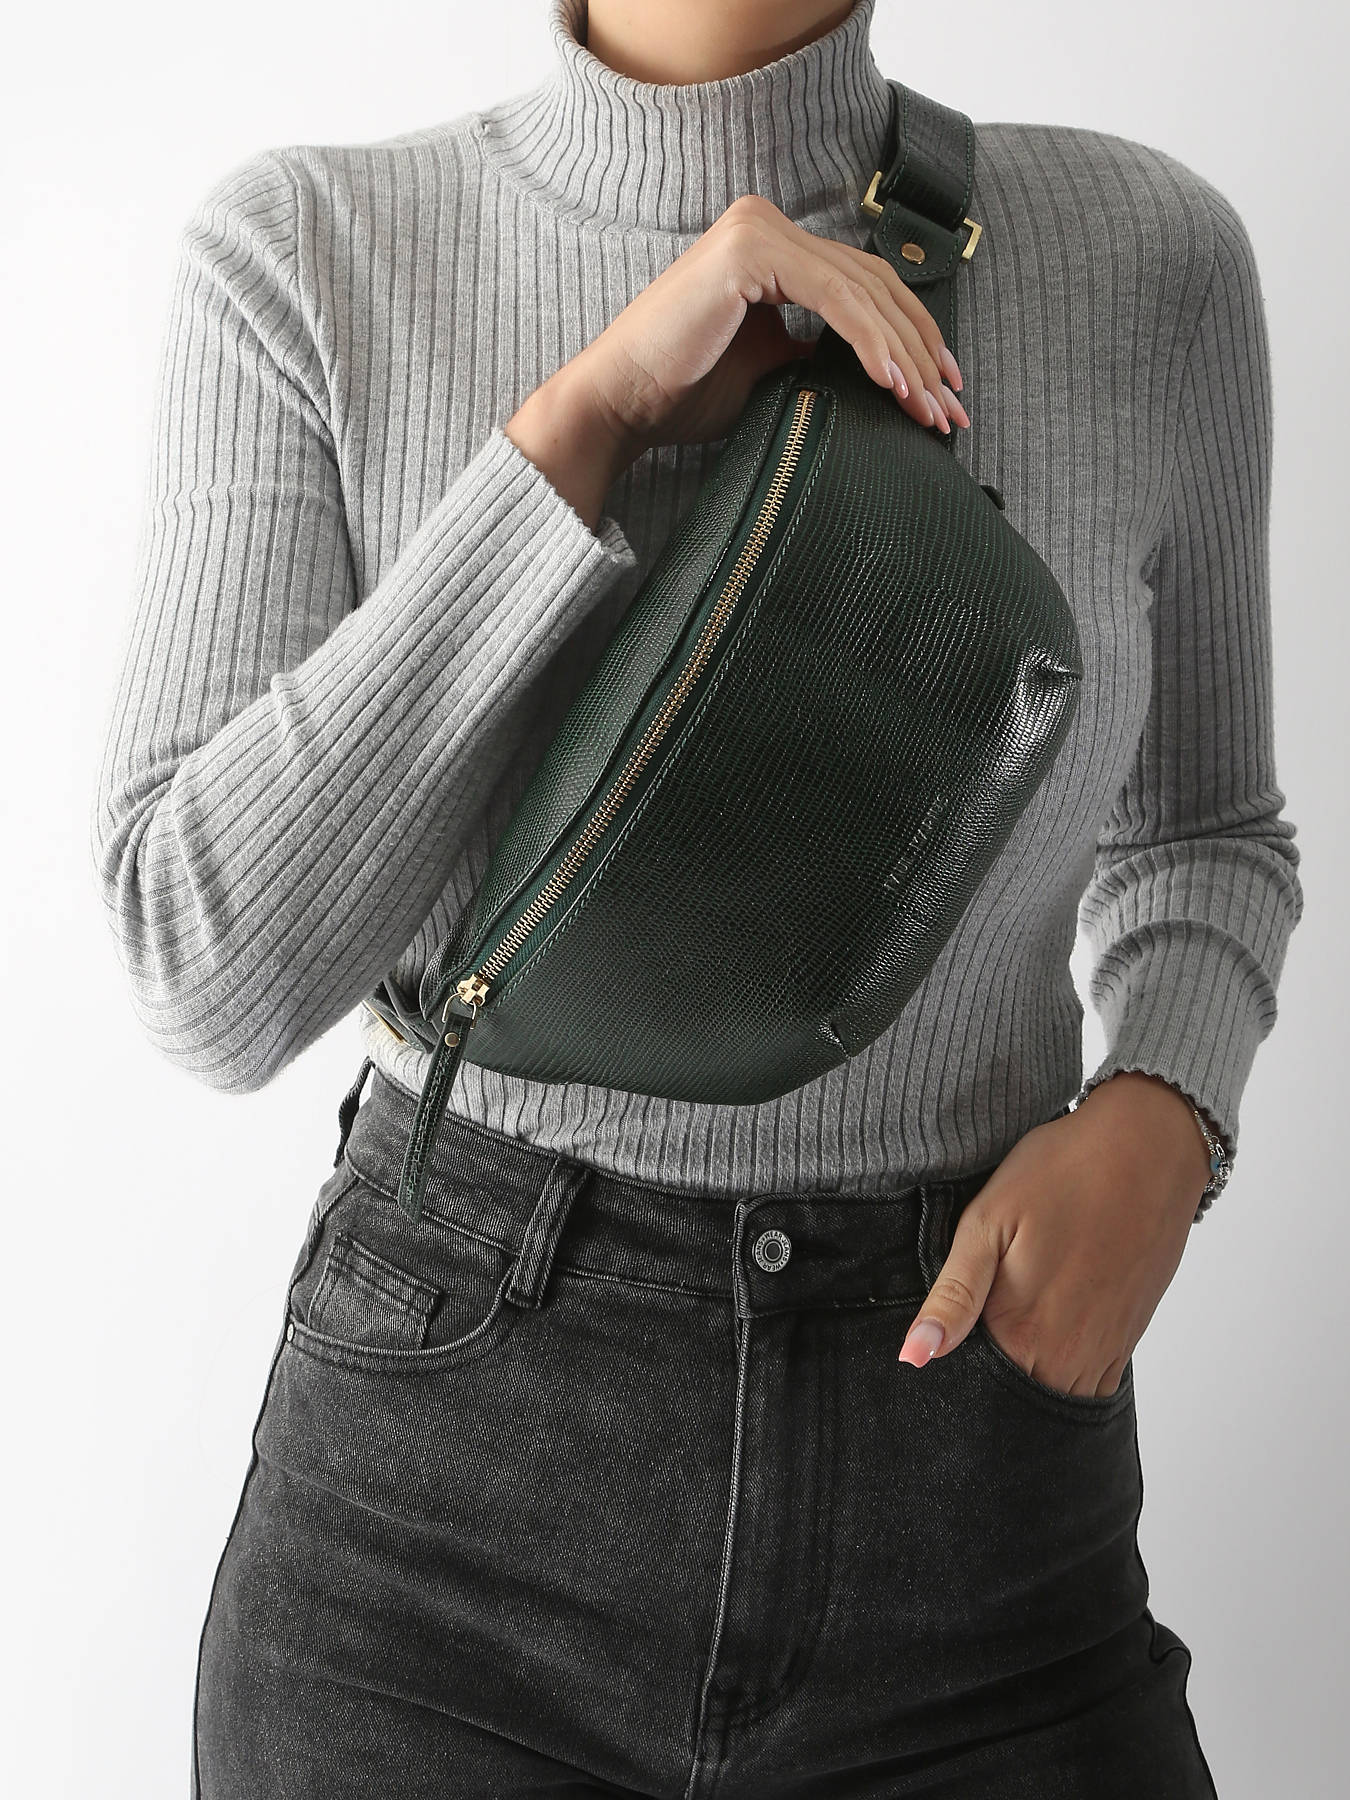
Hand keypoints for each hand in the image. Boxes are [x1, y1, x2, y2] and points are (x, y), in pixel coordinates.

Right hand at [506, 192, 968, 531]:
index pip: (864, 286)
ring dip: (905, 355)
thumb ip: (816, 353)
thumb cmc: (683, 391)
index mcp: (771, 245)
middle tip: (952, 405)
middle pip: (874, 285)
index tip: (942, 389)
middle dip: (922, 350)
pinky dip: (870, 342)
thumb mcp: (769, 368)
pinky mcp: (749, 252)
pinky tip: (894, 384)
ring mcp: (757, 230)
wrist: (621, 402)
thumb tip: (877, 372)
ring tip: (928, 408)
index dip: (913, 337)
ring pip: (862, 293)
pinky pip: (832, 299)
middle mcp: (766, 224)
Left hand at [897, 1073, 1212, 1397]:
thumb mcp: (986, 1222)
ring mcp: (1103, 1351)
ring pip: (1053, 1394)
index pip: (974, 1387)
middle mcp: (1067, 1356)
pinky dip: (1064, 1370)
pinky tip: (1049, 1327)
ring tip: (1015, 1320)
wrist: (1145, 1148)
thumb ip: (953, 1297)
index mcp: (1021, 1333)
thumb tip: (915, 1357)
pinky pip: (1090, 1383)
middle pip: (1014, 1398)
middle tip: (981, 1321)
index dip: (952, 1368)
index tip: (943, 1340)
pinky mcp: (1127, 1337)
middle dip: (989, 1381)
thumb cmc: (1059, 1173)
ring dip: (1028, 1374)